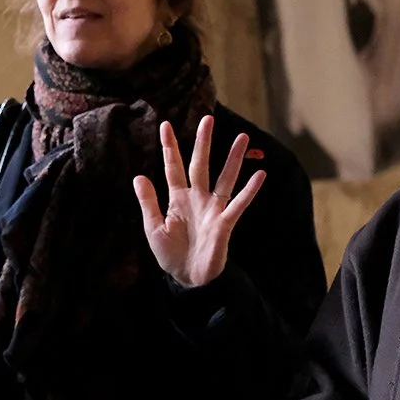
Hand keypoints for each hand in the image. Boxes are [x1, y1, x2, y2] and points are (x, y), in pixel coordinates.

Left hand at [133, 115, 264, 286]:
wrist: (189, 279)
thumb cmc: (171, 255)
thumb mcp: (153, 228)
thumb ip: (148, 202)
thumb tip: (138, 176)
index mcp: (178, 199)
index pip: (173, 167)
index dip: (169, 147)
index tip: (165, 124)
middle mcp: (197, 198)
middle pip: (201, 165)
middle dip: (203, 143)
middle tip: (207, 119)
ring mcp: (213, 209)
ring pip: (224, 178)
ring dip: (233, 159)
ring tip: (243, 139)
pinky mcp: (225, 224)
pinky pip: (238, 204)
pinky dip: (249, 190)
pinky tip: (260, 175)